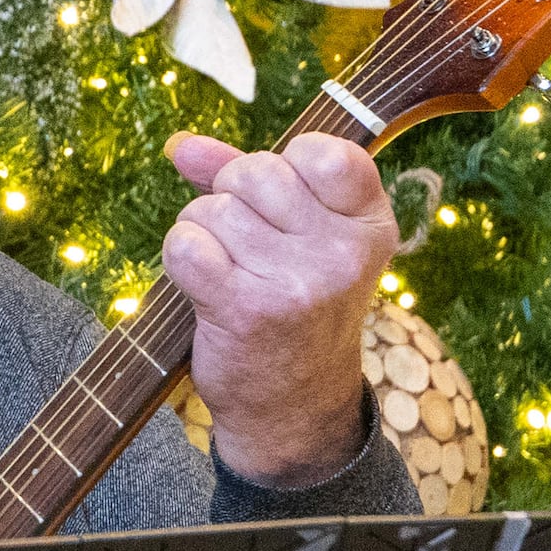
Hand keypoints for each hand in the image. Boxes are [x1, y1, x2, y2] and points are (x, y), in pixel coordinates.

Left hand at [162, 131, 394, 488]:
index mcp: (370, 224)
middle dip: (230, 200)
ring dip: (202, 234)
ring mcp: (299, 281)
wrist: (293, 405)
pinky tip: (202, 286)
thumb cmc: (290, 308)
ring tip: (228, 273)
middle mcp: (343, 251)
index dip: (281, 168)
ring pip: (212, 209)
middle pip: (252, 173)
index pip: (321, 150)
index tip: (283, 209)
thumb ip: (243, 180)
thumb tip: (181, 145)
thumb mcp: (297, 238)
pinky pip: (186, 244)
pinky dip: (180, 258)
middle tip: (246, 248)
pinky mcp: (248, 308)